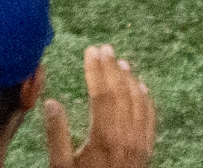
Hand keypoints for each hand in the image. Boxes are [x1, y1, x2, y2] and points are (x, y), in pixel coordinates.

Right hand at [45, 45, 155, 167]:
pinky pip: (151, 119)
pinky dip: (147, 100)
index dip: (97, 70)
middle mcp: (127, 138)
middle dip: (112, 68)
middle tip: (104, 48)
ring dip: (130, 80)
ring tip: (121, 62)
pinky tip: (141, 88)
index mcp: (104, 138)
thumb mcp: (61, 165)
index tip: (90, 51)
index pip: (103, 94)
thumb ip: (57, 134)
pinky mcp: (147, 150)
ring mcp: (140, 144)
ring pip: (139, 103)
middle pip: (122, 94)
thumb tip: (52, 101)